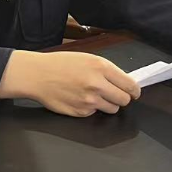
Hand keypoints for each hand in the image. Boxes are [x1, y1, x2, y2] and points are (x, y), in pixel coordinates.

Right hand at [0, 50, 140, 116]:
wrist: (37, 75)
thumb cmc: (60, 64)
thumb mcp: (86, 58)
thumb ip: (106, 70)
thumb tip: (123, 82)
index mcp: (101, 67)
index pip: (130, 85)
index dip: (134, 90)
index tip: (134, 92)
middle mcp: (97, 85)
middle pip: (124, 100)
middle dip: (121, 98)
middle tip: (112, 93)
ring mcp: (89, 101)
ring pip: (112, 109)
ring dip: (107, 104)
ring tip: (93, 95)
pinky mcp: (81, 113)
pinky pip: (95, 114)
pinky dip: (91, 109)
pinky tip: (80, 99)